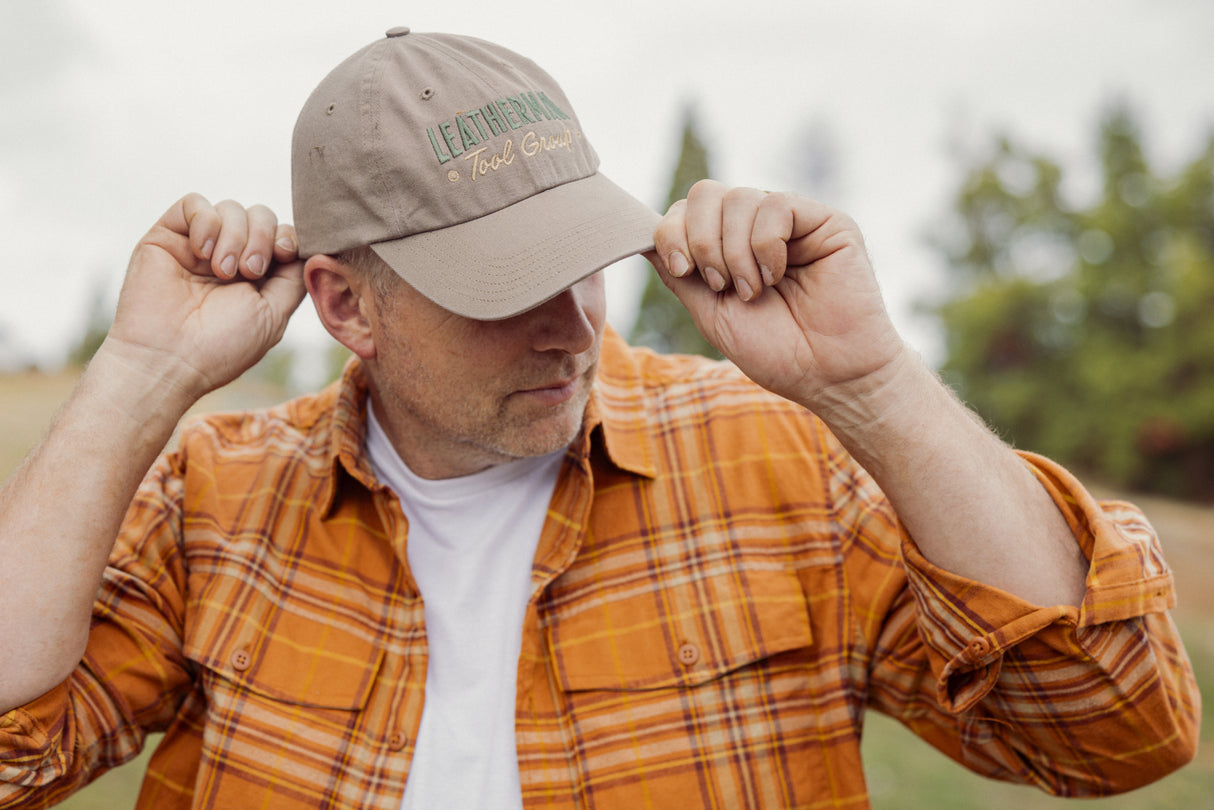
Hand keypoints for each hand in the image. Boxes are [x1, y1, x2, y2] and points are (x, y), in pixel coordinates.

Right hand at [107, 193, 306, 399]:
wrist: (169, 359)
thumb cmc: (222, 346)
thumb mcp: (274, 314)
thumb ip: (293, 278)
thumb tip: (306, 248)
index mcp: (256, 276)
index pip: (281, 235)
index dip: (287, 236)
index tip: (283, 253)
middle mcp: (228, 256)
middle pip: (261, 216)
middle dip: (263, 237)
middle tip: (248, 271)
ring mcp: (198, 245)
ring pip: (231, 208)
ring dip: (235, 236)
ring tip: (221, 271)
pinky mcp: (167, 236)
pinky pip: (194, 203)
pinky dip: (206, 222)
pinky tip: (202, 253)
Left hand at [649, 180, 905, 410]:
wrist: (829, 376)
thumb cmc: (776, 351)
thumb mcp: (710, 313)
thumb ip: (679, 273)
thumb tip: (639, 237)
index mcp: (727, 246)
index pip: (683, 210)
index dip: (672, 233)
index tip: (683, 272)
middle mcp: (756, 227)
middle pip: (705, 194)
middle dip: (700, 240)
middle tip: (720, 285)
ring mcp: (791, 221)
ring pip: (738, 198)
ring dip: (734, 251)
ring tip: (753, 290)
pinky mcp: (824, 220)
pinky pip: (775, 206)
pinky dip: (765, 246)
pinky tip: (777, 275)